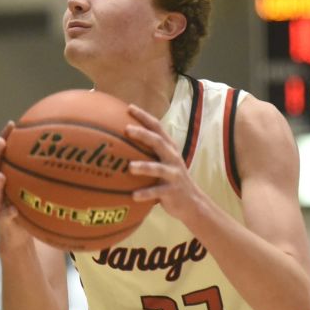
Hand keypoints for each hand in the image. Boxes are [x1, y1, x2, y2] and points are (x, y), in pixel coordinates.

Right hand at [0, 121, 33, 251]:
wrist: (17, 236)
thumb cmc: (29, 208)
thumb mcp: (36, 189)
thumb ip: (44, 174)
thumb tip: (68, 155)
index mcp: (6, 177)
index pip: (4, 154)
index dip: (6, 138)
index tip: (12, 123)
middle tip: (1, 142)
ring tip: (1, 176)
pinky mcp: (3, 221)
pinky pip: (6, 216)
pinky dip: (9, 213)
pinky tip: (14, 210)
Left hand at [124, 104, 201, 222]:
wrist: (192, 202)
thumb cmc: (169, 179)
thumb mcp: (162, 162)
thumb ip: (147, 151)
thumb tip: (118, 141)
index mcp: (169, 148)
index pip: (157, 127)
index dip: (144, 116)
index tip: (129, 107)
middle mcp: (172, 157)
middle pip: (158, 142)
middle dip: (143, 135)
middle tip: (127, 130)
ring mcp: (173, 174)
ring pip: (158, 168)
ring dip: (144, 167)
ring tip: (130, 167)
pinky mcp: (172, 191)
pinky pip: (157, 192)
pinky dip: (145, 194)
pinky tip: (133, 196)